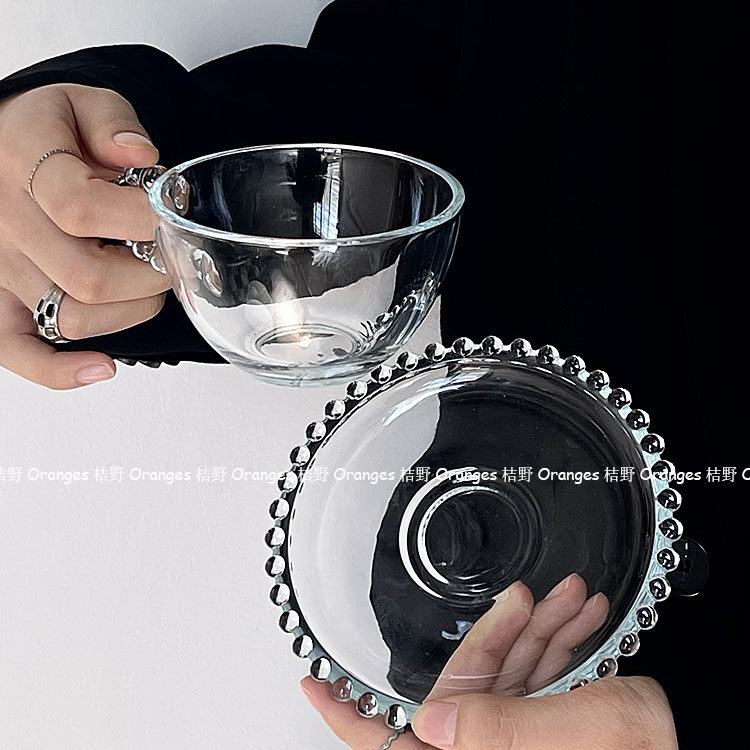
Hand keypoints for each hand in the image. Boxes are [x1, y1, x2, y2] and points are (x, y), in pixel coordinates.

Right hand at [0, 83, 169, 387]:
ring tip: (146, 283)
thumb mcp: (83, 103)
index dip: (142, 219)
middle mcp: (2, 223)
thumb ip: (113, 122)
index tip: (169, 213)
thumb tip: (141, 155)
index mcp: (20, 164)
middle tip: (167, 254)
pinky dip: (60, 371)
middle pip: (88, 277)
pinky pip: (20, 351)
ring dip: (131, 311)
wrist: (8, 150)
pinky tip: (102, 368)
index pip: (80, 207)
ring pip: (73, 317)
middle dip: (150, 273)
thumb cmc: (51, 134)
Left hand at [302, 578, 676, 748]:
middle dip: (500, 630)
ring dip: (541, 628)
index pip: (393, 744)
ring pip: (513, 672)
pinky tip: (580, 615)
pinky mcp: (551, 726)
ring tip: (571, 596)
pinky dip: (561, 643)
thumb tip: (428, 722)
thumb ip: (500, 728)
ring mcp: (525, 738)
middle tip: (522, 595)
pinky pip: (543, 679)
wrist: (695, 745)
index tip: (314, 684)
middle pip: (470, 683)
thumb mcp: (581, 734)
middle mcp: (496, 748)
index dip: (346, 715)